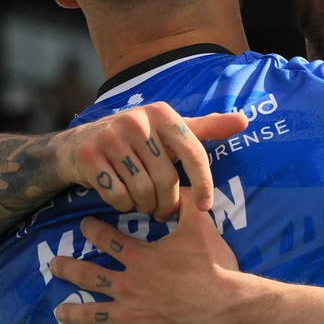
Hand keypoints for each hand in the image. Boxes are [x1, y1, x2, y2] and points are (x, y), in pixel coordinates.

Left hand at [50, 207, 240, 323]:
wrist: (223, 306)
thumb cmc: (212, 267)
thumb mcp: (200, 227)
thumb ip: (187, 204)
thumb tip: (182, 184)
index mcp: (140, 259)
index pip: (108, 240)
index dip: (93, 230)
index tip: (83, 225)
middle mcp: (128, 286)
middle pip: (89, 276)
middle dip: (69, 268)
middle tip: (53, 265)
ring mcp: (130, 316)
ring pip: (92, 314)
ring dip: (73, 313)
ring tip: (59, 312)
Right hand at [53, 103, 245, 220]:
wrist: (78, 145)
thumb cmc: (135, 140)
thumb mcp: (169, 130)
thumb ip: (207, 127)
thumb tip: (245, 120)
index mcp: (161, 113)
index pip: (193, 152)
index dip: (203, 183)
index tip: (205, 206)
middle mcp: (136, 120)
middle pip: (166, 179)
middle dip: (168, 202)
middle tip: (164, 210)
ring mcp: (110, 136)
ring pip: (142, 191)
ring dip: (145, 206)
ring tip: (144, 203)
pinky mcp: (89, 155)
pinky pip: (118, 196)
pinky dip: (123, 205)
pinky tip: (122, 198)